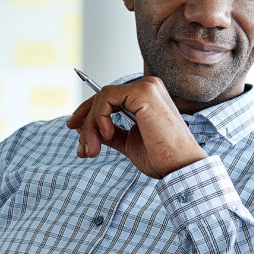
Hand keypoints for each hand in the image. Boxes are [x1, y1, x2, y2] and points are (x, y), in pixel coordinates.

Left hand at [66, 76, 207, 178]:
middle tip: (81, 149)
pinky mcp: (144, 92)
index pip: (109, 98)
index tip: (73, 129)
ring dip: (90, 126)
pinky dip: (99, 118)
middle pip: (102, 97)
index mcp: (147, 96)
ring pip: (102, 98)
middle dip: (85, 123)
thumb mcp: (128, 142)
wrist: (180, 167)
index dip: (88, 112)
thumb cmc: (161, 157)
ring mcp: (147, 87)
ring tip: (91, 150)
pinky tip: (106, 136)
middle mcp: (148, 86)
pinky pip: (107, 99)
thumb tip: (88, 129)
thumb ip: (111, 132)